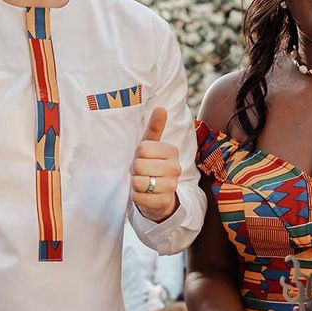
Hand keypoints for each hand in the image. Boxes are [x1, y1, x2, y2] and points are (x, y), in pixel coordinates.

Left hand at [131, 108, 180, 222]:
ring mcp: (171, 186)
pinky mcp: (163, 202)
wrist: (159, 195)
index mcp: (172, 151)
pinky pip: (139, 198)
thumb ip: (155, 127)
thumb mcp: (151, 146)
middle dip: (135, 170)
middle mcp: (175, 168)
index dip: (137, 155)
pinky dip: (137, 197)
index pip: (143, 148)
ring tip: (144, 184)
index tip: (144, 159)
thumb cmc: (151, 166)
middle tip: (143, 173)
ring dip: (135, 184)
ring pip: (138, 182)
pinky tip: (145, 195)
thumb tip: (161, 108)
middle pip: (139, 165)